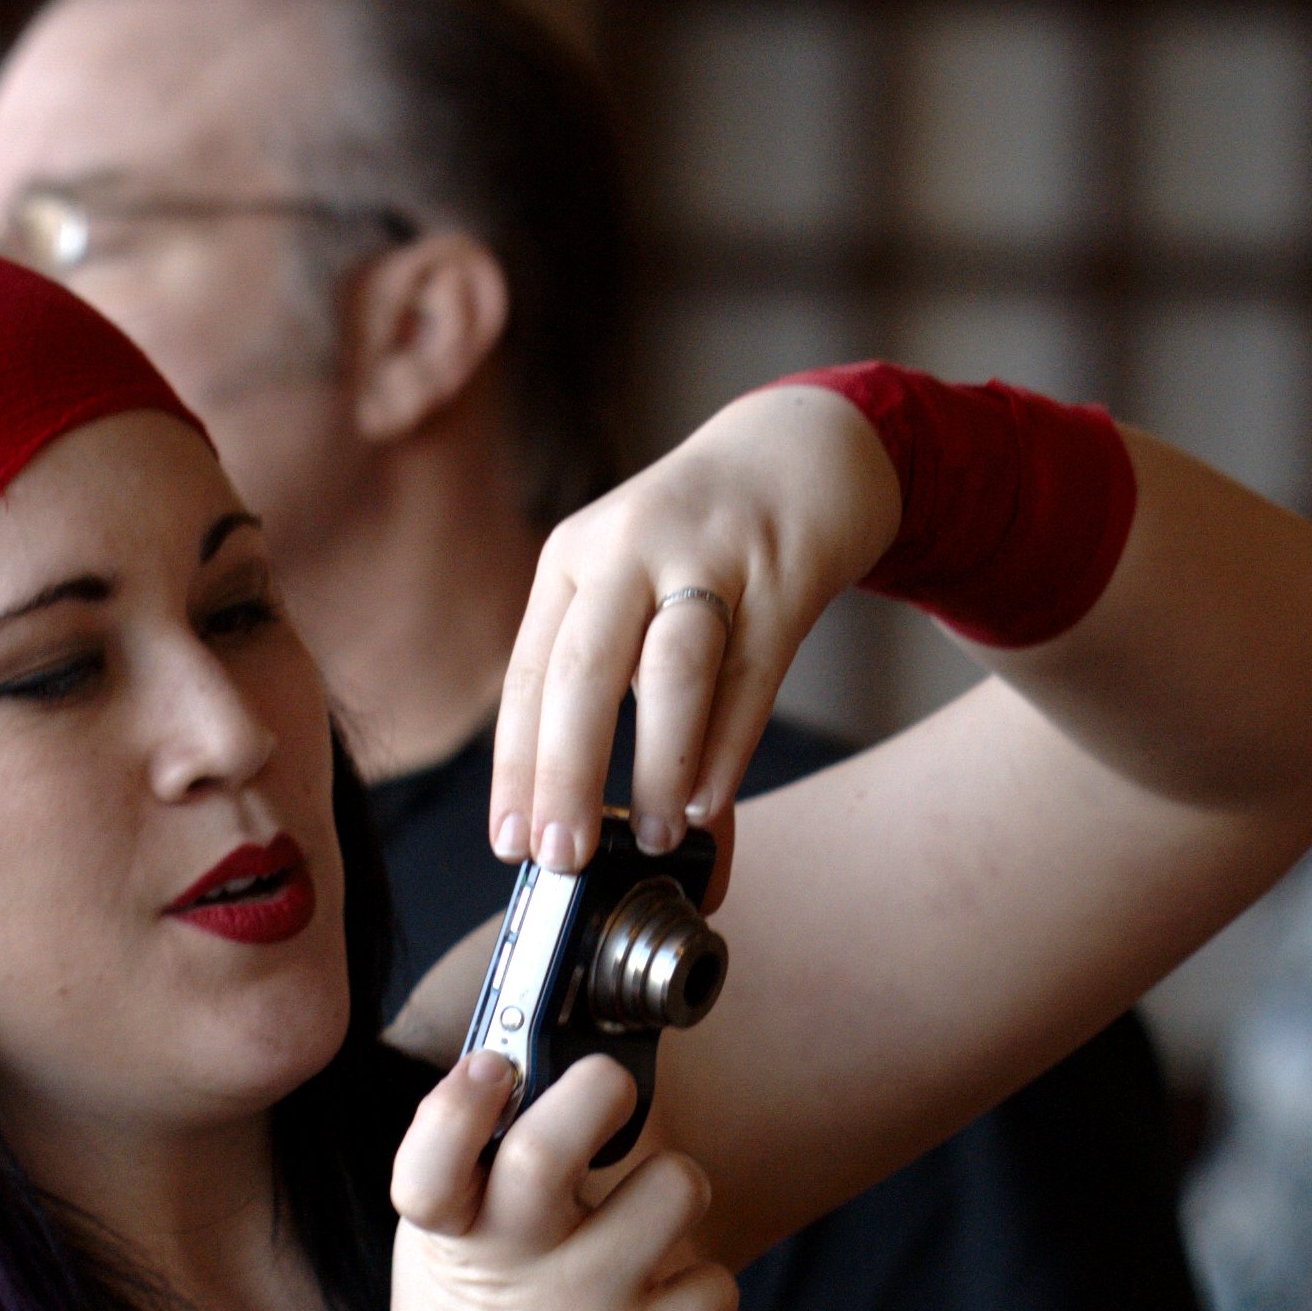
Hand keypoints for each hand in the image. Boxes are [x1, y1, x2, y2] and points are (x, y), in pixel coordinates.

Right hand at [362, 1053, 738, 1310]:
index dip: (460, 1100)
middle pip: (552, 1147)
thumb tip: (529, 1073)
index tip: (490, 1070)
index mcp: (448, 1235)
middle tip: (612, 1100)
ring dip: (676, 1192)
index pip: (434, 1151)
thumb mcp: (439, 1255)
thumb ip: (472, 1174)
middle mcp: (513, 1266)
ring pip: (677, 1188)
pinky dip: (697, 1293)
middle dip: (600, 1091)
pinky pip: (715, 1283)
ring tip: (647, 1224)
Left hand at [490, 383, 901, 877]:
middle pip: (583, 673)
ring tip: (656, 840)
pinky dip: (725, 747)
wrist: (798, 453)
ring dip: (658, 767)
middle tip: (565, 857)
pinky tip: (708, 803)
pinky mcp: (782, 576)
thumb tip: (597, 829)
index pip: (529, 676)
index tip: (512, 843)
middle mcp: (629, 550)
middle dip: (567, 775)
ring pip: (671, 672)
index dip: (517, 768)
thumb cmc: (699, 550)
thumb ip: (610, 694)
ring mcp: (709, 557)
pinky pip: (749, 676)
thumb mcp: (632, 595)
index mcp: (573, 561)